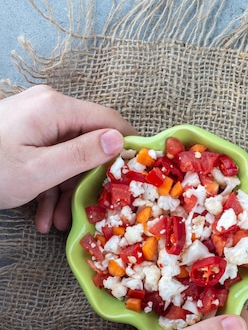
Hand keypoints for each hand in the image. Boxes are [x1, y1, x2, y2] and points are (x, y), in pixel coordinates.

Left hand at [0, 85, 134, 231]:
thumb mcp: (39, 171)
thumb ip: (83, 154)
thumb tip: (120, 140)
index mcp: (56, 108)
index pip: (110, 121)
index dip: (129, 146)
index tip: (141, 172)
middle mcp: (49, 107)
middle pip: (88, 142)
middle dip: (88, 180)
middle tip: (90, 211)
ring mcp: (35, 119)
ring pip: (68, 155)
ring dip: (66, 190)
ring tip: (58, 222)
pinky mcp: (24, 131)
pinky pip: (49, 156)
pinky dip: (49, 184)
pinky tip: (42, 214)